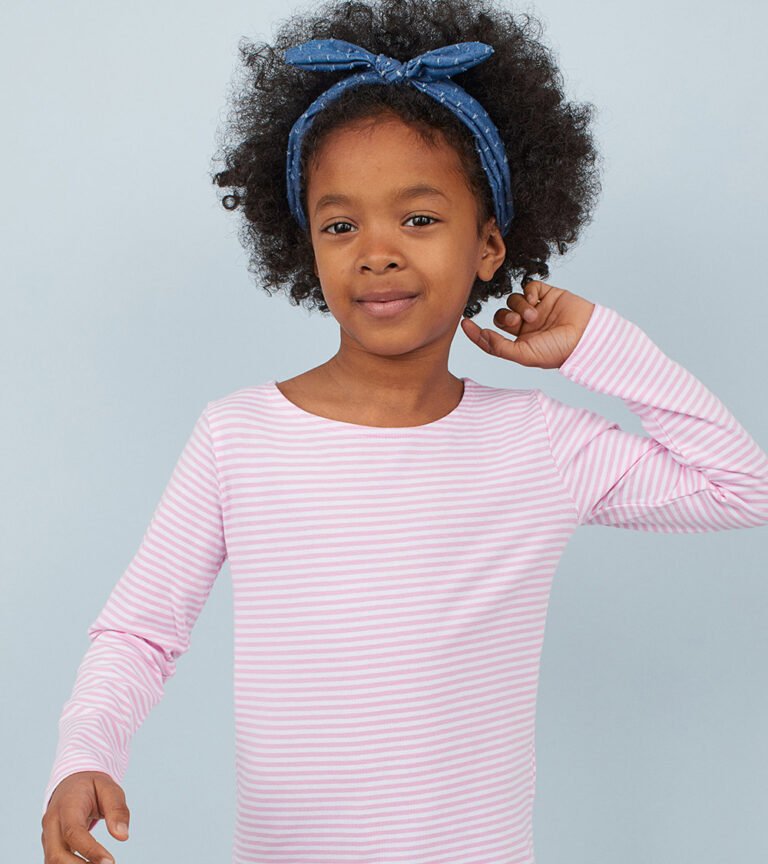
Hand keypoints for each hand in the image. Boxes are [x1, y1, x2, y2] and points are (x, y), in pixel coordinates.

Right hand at [41, 771, 129, 863]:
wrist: (71, 784)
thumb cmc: (93, 787)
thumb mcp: (110, 789)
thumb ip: (117, 810)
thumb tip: (123, 837)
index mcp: (67, 805)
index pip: (74, 832)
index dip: (90, 850)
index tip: (110, 862)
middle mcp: (52, 823)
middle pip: (57, 854)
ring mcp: (47, 836)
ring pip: (53, 862)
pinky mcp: (50, 846)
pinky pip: (56, 863)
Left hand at [461, 280, 594, 368]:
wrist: (586, 336)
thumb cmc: (558, 351)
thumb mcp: (524, 355)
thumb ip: (500, 347)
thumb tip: (481, 336)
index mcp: (519, 343)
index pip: (491, 336)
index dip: (477, 331)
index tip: (463, 323)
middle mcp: (525, 326)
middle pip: (501, 316)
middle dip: (505, 317)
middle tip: (516, 321)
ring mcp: (536, 309)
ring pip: (513, 300)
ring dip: (520, 306)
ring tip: (534, 315)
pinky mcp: (547, 294)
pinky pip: (529, 287)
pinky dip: (529, 292)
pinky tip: (538, 301)